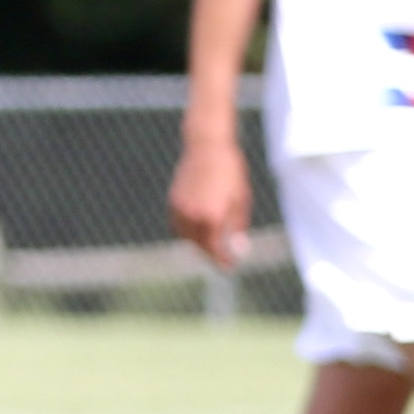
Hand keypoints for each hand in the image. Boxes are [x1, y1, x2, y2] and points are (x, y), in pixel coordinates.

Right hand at [169, 133, 254, 269]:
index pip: (214, 249)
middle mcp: (192, 215)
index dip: (223, 260)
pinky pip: (178, 223)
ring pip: (186, 235)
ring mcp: (179, 208)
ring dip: (198, 241)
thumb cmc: (230, 173)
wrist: (207, 147)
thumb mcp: (241, 201)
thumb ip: (237, 227)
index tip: (230, 266)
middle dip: (210, 252)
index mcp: (211, 217)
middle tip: (222, 256)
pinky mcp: (173, 200)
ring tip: (212, 241)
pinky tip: (200, 226)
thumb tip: (237, 248)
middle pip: (198, 244)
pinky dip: (187, 229)